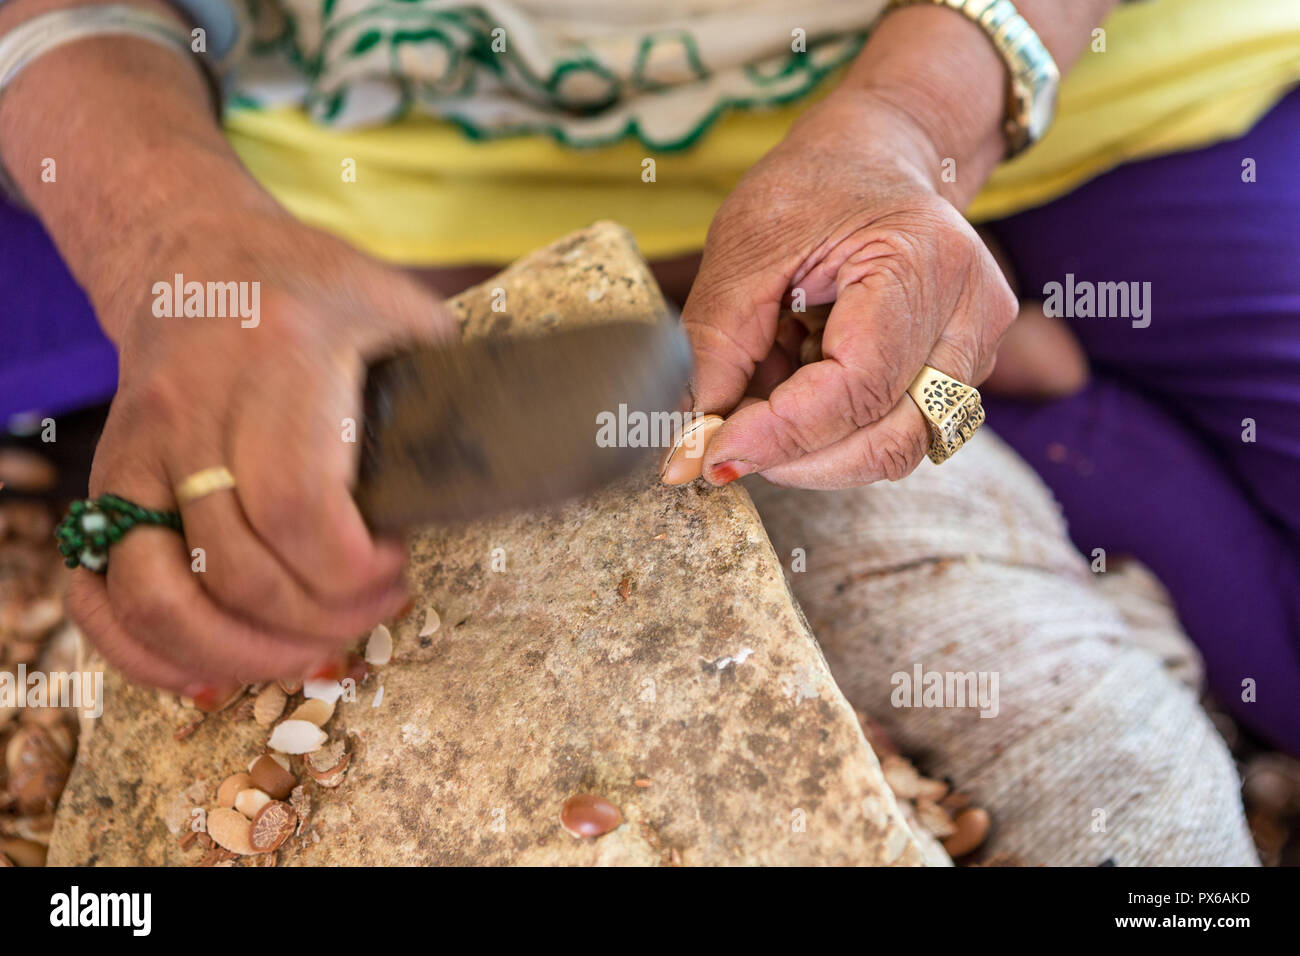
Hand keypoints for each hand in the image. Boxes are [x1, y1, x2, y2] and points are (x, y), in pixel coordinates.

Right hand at [65, 205, 456, 700]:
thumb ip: (452, 372)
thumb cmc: (308, 285)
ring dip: (242, 651)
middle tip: (373, 610)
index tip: (396, 570)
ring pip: (159, 594)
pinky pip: (97, 590)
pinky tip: (212, 667)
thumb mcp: (395, 301)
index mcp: (282, 357)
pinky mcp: (106, 481)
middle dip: (320, 618)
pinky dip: (147, 650)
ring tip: (309, 646)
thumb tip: (525, 446)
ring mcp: (139, 449)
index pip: (299, 502)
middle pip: (240, 566)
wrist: (193, 255)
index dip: (351, 570)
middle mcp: (196, 407)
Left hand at [682, 92, 1016, 488]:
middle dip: (795, 459)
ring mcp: (975, 349)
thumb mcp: (745, 247)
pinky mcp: (962, 372)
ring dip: (812, 450)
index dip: (780, 434)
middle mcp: (971, 314)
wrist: (877, 158)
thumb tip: (689, 445)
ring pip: (894, 449)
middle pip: (888, 439)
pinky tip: (796, 390)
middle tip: (722, 449)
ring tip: (759, 404)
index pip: (858, 386)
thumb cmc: (814, 186)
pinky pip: (895, 431)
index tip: (712, 454)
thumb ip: (716, 346)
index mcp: (925, 262)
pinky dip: (833, 431)